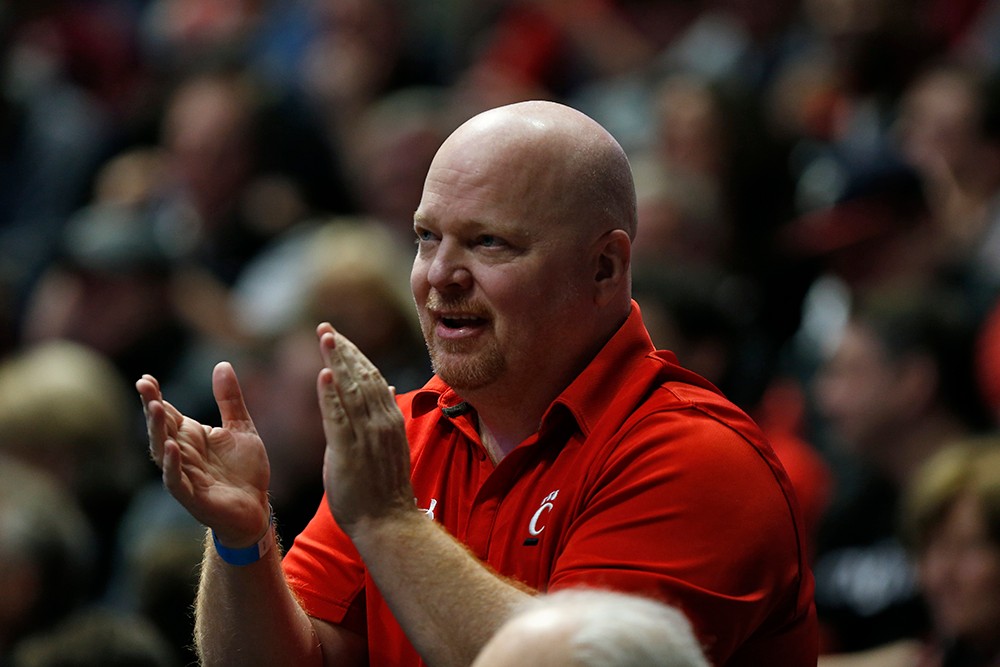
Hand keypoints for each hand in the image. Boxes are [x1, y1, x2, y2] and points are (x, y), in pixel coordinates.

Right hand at [137, 363, 270, 546]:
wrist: (257, 507)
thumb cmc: (244, 470)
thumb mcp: (241, 427)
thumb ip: (230, 399)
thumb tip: (222, 364)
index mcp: (191, 436)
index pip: (167, 413)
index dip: (155, 396)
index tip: (146, 378)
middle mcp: (182, 454)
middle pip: (160, 428)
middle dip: (152, 407)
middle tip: (145, 386)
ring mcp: (185, 475)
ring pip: (163, 452)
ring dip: (157, 431)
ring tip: (156, 408)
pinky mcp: (192, 496)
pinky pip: (176, 480)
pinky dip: (172, 465)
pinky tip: (171, 448)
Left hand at [315, 323, 412, 533]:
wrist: (388, 523)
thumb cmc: (385, 488)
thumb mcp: (389, 445)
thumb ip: (383, 415)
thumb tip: (385, 387)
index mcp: (390, 419)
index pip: (371, 378)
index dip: (353, 355)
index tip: (338, 337)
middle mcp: (381, 422)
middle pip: (360, 377)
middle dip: (343, 350)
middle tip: (325, 328)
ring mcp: (366, 436)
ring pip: (351, 391)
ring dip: (337, 362)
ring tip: (324, 338)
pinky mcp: (349, 452)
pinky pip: (339, 417)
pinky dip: (331, 395)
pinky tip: (324, 374)